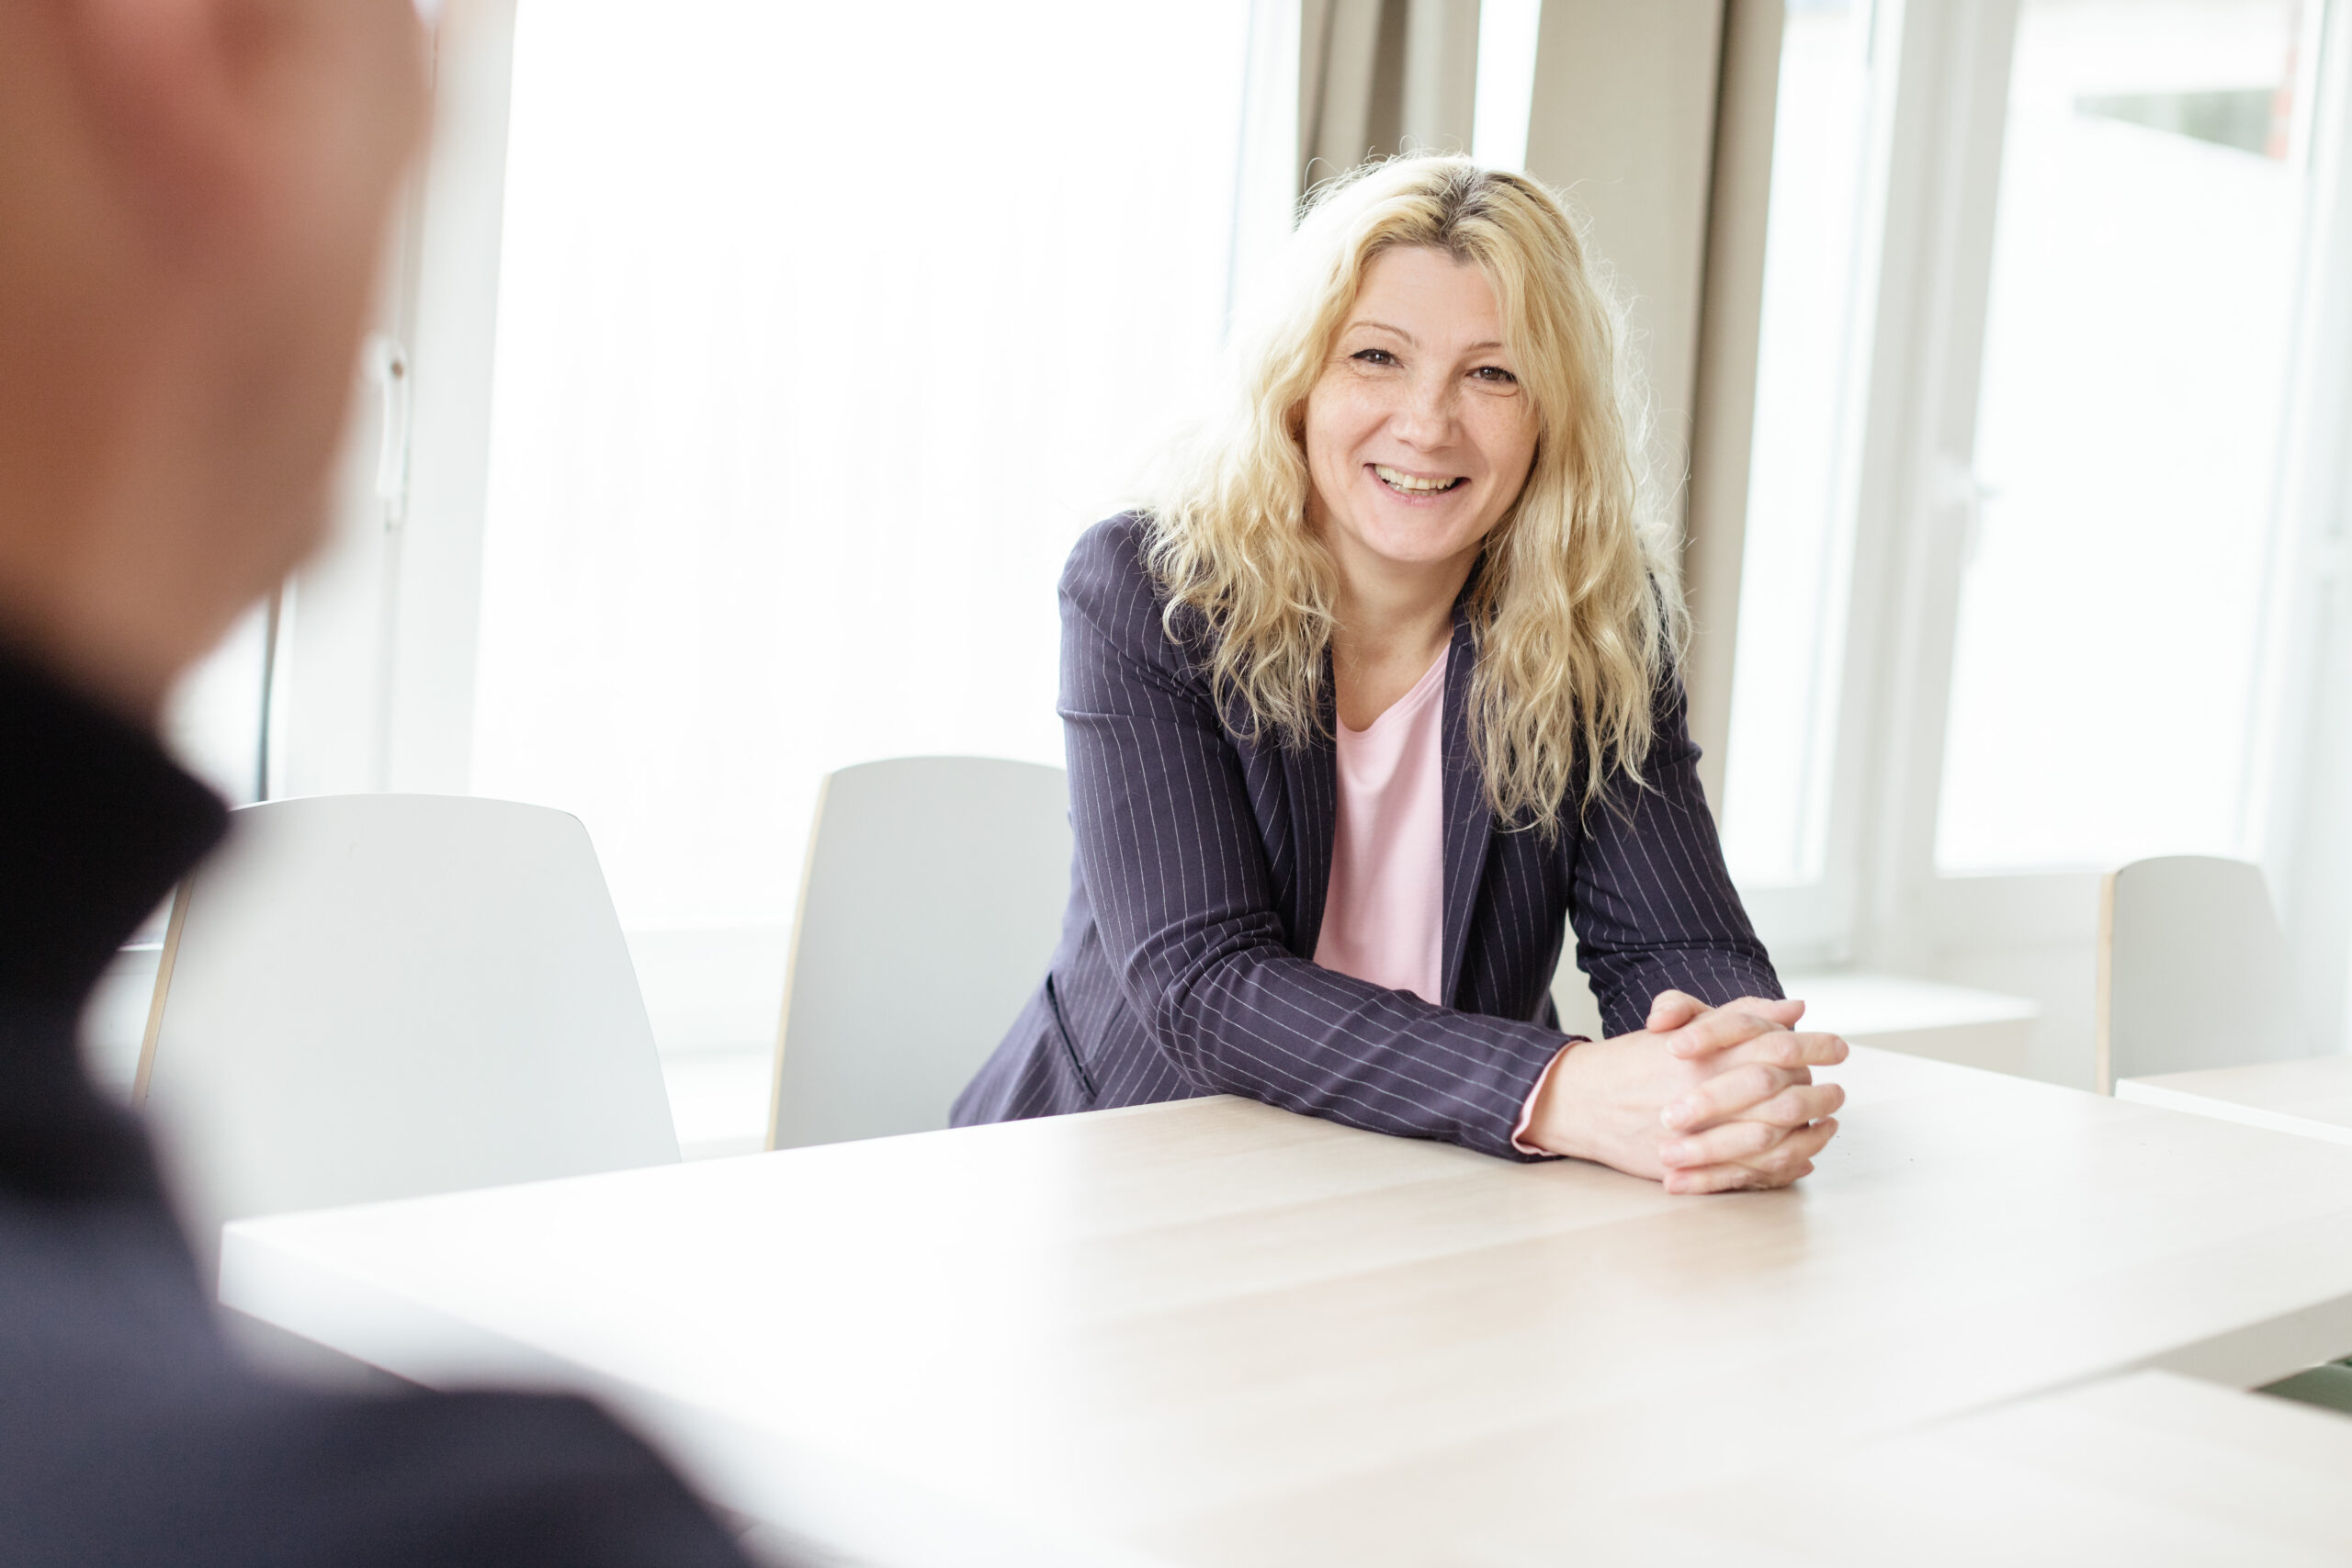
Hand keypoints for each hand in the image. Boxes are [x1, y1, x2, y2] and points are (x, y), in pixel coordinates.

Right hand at [1522, 990, 1845, 1194]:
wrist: (1580, 1101)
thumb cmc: (1635, 1061)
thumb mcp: (1683, 1026)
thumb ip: (1739, 1015)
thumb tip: (1793, 1008)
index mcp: (1706, 1052)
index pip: (1777, 1045)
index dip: (1815, 1045)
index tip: (1840, 1048)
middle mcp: (1705, 1090)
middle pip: (1783, 1094)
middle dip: (1820, 1094)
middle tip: (1839, 1093)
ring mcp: (1698, 1132)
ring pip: (1774, 1138)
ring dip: (1810, 1133)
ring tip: (1829, 1125)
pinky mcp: (1691, 1165)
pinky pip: (1751, 1172)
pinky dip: (1785, 1166)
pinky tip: (1803, 1157)